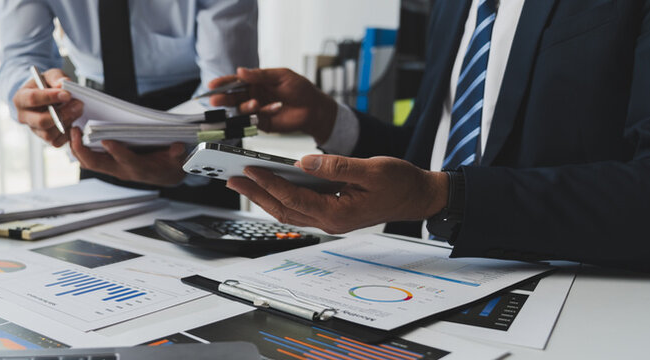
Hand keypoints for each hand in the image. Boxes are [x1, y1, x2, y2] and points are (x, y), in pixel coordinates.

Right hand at [13, 68, 83, 146]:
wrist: (44, 96)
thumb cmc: (44, 85)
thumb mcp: (49, 75)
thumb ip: (56, 77)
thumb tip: (63, 84)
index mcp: (20, 98)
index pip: (32, 99)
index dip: (51, 97)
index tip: (67, 94)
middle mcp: (24, 117)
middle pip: (41, 121)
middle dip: (62, 114)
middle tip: (77, 104)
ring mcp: (34, 130)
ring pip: (49, 134)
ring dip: (67, 122)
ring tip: (77, 110)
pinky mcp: (44, 138)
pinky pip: (56, 142)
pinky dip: (68, 134)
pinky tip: (73, 121)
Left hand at [69, 128, 187, 186]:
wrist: (166, 175)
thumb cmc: (169, 166)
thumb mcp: (178, 160)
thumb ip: (177, 154)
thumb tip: (177, 147)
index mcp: (139, 169)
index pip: (126, 161)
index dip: (116, 152)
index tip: (106, 140)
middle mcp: (122, 170)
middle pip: (96, 164)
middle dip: (83, 149)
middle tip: (76, 132)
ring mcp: (113, 168)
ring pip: (89, 162)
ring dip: (77, 149)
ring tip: (72, 130)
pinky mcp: (109, 164)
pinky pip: (89, 160)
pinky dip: (80, 149)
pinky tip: (76, 135)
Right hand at [209, 67, 338, 143]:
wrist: (314, 108)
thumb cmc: (300, 89)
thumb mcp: (281, 76)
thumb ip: (260, 75)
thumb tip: (240, 72)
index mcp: (256, 82)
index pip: (235, 81)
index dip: (223, 83)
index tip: (212, 85)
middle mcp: (253, 95)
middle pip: (233, 97)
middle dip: (223, 99)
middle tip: (215, 100)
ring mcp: (257, 110)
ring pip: (241, 109)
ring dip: (245, 106)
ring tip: (255, 103)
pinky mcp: (262, 122)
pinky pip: (254, 119)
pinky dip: (263, 113)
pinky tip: (275, 108)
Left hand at [225, 155, 448, 233]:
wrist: (418, 196)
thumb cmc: (400, 182)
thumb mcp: (370, 169)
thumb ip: (336, 166)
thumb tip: (303, 162)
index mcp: (338, 214)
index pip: (293, 199)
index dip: (269, 184)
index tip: (249, 170)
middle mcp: (329, 221)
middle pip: (282, 209)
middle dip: (255, 194)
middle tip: (230, 178)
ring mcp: (329, 219)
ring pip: (288, 210)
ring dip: (263, 196)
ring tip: (242, 181)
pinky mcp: (331, 211)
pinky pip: (299, 207)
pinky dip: (281, 195)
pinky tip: (269, 182)